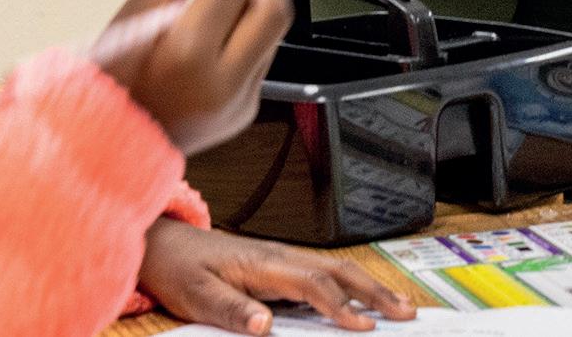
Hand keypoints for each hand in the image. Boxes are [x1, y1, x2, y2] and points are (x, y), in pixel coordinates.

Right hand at [93, 0, 292, 154]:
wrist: (108, 139)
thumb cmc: (114, 68)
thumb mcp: (137, 8)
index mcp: (188, 54)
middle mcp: (223, 84)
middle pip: (276, 8)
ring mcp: (240, 102)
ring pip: (275, 32)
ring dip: (253, 10)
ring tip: (215, 14)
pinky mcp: (248, 111)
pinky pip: (263, 60)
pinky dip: (245, 40)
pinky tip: (212, 47)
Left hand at [138, 219, 416, 333]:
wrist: (165, 245)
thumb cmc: (180, 268)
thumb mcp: (197, 295)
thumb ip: (232, 310)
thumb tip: (265, 325)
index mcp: (264, 263)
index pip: (314, 284)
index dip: (341, 306)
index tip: (364, 326)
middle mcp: (280, 257)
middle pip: (339, 270)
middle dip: (375, 290)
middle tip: (406, 312)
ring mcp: (282, 260)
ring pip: (336, 269)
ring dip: (369, 286)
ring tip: (397, 305)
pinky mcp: (279, 267)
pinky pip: (323, 274)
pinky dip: (350, 286)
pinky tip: (360, 300)